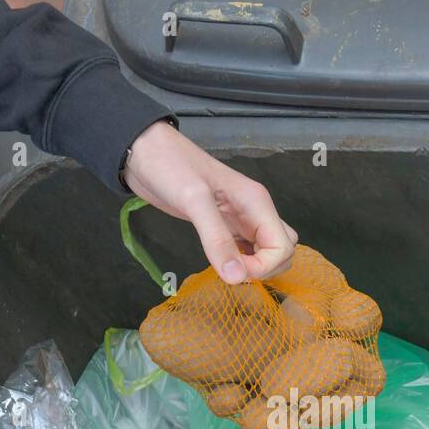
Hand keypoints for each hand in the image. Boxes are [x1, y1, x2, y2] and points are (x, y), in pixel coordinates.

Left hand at [122, 120, 298, 283]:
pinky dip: (241, 261)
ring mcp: (240, 218)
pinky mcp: (224, 224)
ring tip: (226, 269)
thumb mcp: (194, 201)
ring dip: (255, 267)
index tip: (233, 271)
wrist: (146, 151)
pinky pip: (247, 248)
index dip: (264, 266)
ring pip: (267, 250)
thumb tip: (237, 277)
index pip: (282, 246)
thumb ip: (217, 238)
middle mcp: (254, 211)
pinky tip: (222, 263)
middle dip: (265, 268)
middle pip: (281, 249)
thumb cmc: (171, 167)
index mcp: (256, 202)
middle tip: (232, 272)